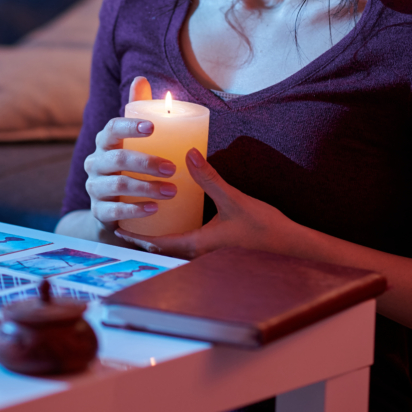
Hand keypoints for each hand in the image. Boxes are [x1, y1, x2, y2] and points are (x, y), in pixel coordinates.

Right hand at [84, 76, 177, 233]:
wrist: (112, 208)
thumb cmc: (128, 165)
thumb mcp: (134, 139)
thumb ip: (139, 109)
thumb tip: (140, 77)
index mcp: (105, 142)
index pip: (112, 129)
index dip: (130, 126)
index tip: (153, 127)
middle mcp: (95, 163)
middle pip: (116, 159)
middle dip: (146, 162)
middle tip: (172, 168)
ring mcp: (94, 189)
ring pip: (117, 187)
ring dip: (146, 188)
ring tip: (172, 191)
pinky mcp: (98, 213)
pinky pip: (113, 213)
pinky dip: (134, 210)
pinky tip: (154, 209)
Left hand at [115, 147, 297, 258]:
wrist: (293, 251)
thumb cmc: (265, 231)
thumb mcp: (235, 201)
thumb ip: (210, 178)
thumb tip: (189, 153)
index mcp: (198, 246)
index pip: (157, 245)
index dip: (136, 236)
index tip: (118, 225)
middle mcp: (200, 256)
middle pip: (163, 249)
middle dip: (144, 237)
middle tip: (127, 220)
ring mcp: (211, 257)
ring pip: (177, 249)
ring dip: (162, 236)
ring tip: (150, 219)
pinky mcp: (222, 252)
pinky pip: (192, 246)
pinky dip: (180, 235)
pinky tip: (184, 220)